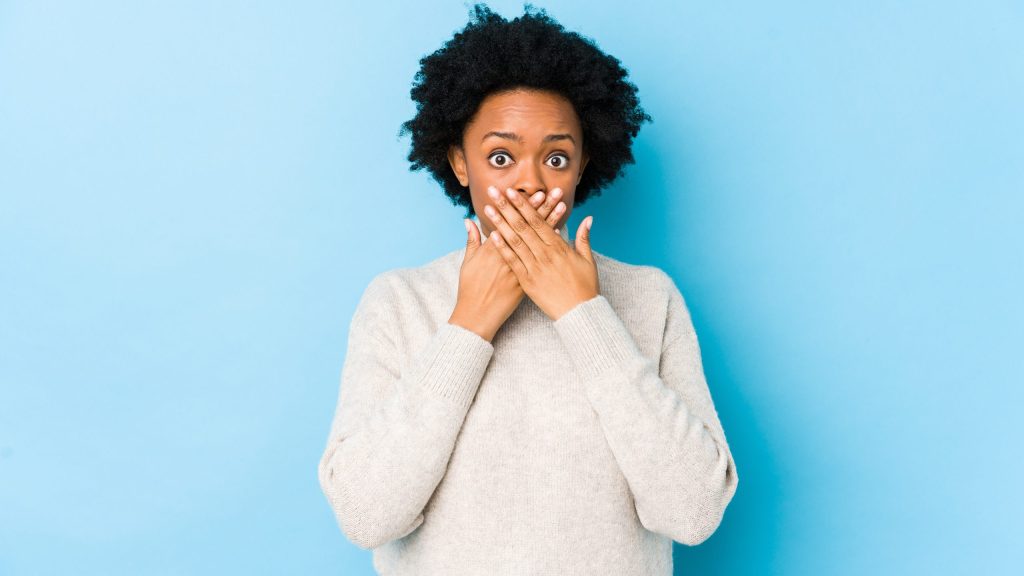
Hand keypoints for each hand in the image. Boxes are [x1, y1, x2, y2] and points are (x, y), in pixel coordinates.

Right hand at [449, 190, 565, 340]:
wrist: (478, 314)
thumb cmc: (471, 288)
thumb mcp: (469, 262)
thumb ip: (472, 240)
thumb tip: (469, 221)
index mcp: (494, 248)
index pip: (513, 221)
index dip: (525, 206)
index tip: (536, 192)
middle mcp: (510, 254)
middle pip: (530, 226)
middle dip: (543, 207)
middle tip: (555, 191)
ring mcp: (521, 267)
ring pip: (539, 240)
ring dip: (551, 222)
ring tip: (562, 206)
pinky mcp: (527, 280)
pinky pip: (542, 259)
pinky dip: (550, 248)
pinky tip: (561, 235)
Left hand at [483, 185, 598, 320]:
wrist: (580, 313)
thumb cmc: (585, 286)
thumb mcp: (587, 259)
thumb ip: (584, 237)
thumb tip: (588, 218)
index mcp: (558, 246)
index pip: (537, 220)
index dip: (524, 205)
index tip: (512, 192)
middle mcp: (545, 254)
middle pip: (522, 226)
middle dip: (507, 207)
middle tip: (494, 192)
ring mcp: (535, 267)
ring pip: (514, 241)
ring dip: (500, 223)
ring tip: (487, 209)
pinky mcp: (527, 281)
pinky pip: (513, 262)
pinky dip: (502, 248)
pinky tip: (491, 236)